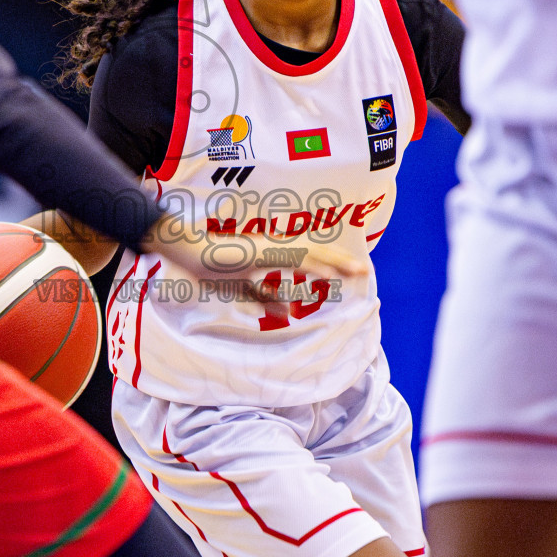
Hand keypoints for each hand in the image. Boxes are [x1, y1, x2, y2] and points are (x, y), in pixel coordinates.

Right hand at [139, 216, 364, 316]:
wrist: (191, 253)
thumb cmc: (214, 268)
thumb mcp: (246, 289)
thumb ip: (267, 298)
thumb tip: (289, 310)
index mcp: (272, 251)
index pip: (309, 256)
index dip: (331, 261)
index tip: (350, 270)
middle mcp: (275, 245)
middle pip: (316, 252)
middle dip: (341, 261)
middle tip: (364, 270)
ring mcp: (270, 247)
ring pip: (311, 254)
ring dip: (335, 261)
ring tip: (356, 269)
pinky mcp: (263, 252)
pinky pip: (293, 260)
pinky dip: (312, 266)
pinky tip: (328, 272)